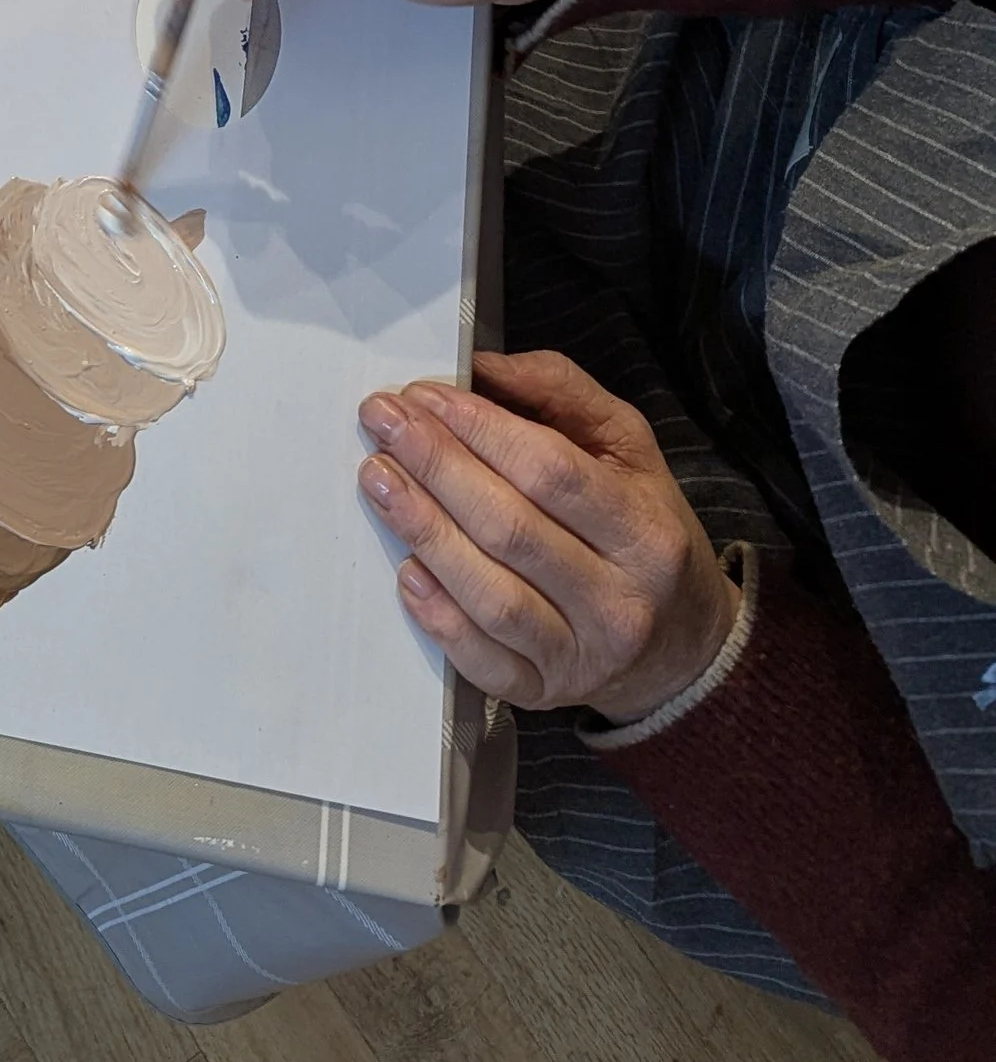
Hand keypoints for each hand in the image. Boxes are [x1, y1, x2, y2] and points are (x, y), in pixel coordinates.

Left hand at [359, 352, 741, 720]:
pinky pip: (483, 662)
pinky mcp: (545, 693)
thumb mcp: (628, 448)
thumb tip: (480, 369)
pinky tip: (405, 571)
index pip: (551, 472)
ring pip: (492, 596)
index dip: (481, 430)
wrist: (682, 644)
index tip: (424, 396)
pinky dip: (439, 618)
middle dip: (437, 468)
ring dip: (425, 533)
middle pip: (511, 529)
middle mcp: (620, 601)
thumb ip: (561, 394)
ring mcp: (582, 656)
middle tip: (382, 424)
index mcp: (645, 531)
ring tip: (378, 480)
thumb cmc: (640, 527)